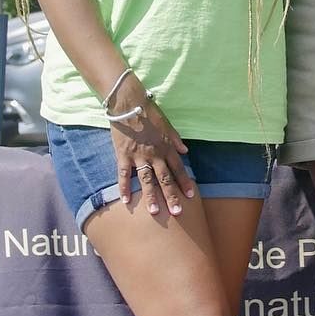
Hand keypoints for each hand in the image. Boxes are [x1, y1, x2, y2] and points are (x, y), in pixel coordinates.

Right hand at [109, 77, 193, 216]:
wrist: (128, 103)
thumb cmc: (148, 112)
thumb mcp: (166, 124)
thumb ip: (175, 139)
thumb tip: (186, 151)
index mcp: (166, 147)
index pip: (178, 168)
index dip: (184, 182)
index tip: (191, 195)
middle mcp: (154, 154)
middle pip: (165, 179)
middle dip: (171, 196)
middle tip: (177, 212)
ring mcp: (138, 156)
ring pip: (146, 180)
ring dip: (151, 197)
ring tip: (154, 212)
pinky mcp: (123, 155)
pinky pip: (123, 175)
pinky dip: (124, 188)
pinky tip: (126, 201)